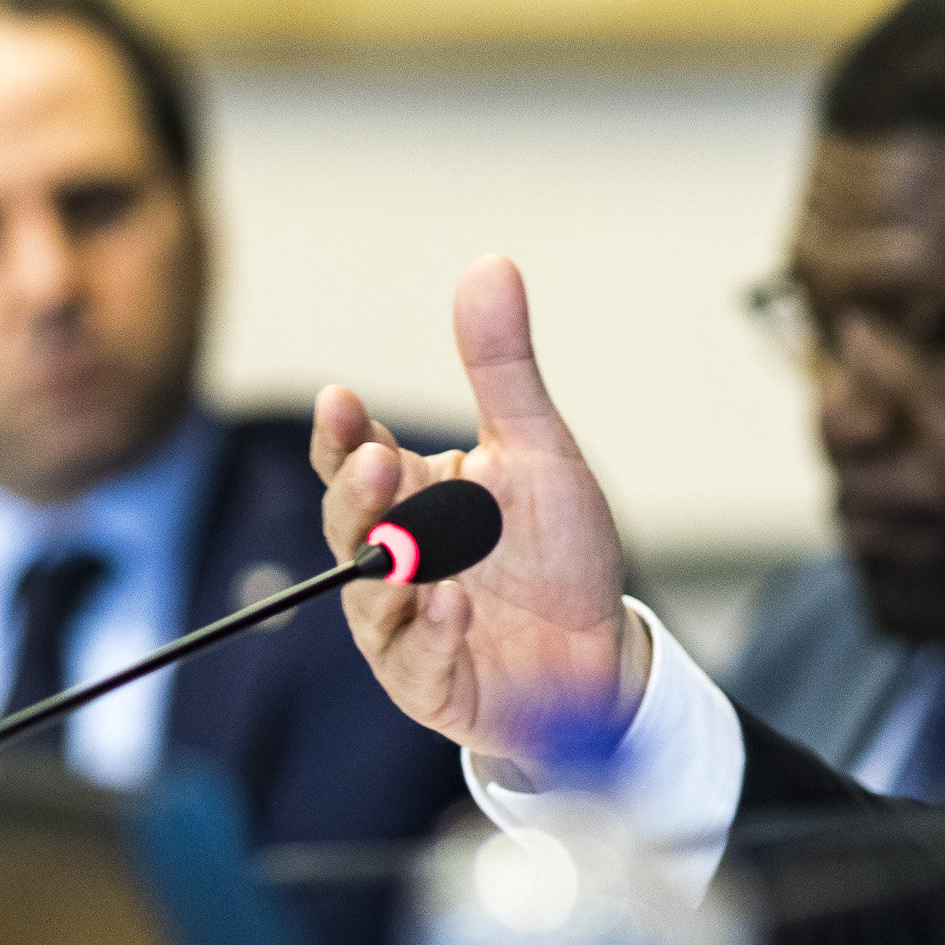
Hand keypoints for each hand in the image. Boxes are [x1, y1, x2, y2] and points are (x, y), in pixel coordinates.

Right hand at [314, 256, 646, 761]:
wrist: (601, 650)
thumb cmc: (556, 549)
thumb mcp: (537, 448)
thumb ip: (502, 368)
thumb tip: (489, 263)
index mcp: (409, 495)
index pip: (354, 455)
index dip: (342, 432)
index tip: (343, 402)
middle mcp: (390, 558)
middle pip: (348, 522)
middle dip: (358, 493)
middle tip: (377, 462)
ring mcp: (402, 623)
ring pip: (368, 596)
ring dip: (385, 569)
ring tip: (408, 547)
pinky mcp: (427, 680)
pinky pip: (415, 659)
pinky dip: (430, 632)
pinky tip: (453, 605)